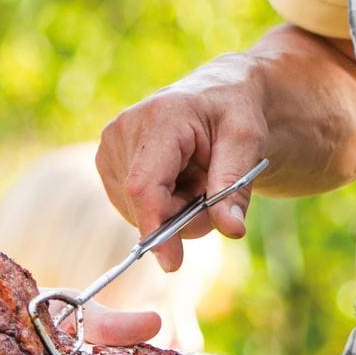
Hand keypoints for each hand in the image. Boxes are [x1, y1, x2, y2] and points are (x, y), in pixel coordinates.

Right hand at [97, 59, 269, 273]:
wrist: (218, 91)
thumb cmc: (234, 111)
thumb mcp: (247, 141)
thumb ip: (235, 186)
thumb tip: (231, 230)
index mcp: (159, 118)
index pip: (145, 186)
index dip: (156, 227)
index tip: (172, 263)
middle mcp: (123, 130)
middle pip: (144, 204)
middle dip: (184, 214)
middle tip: (214, 189)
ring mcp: (110, 146)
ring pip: (138, 210)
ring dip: (175, 209)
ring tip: (197, 176)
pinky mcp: (108, 162)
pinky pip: (134, 206)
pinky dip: (163, 204)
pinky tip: (179, 178)